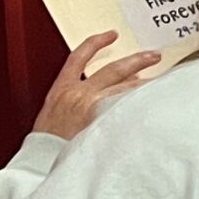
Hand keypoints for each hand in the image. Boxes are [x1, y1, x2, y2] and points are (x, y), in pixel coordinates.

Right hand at [34, 32, 160, 140]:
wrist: (39, 164)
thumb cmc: (46, 146)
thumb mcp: (51, 115)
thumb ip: (74, 101)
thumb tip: (104, 94)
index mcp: (61, 90)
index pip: (79, 57)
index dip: (96, 43)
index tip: (111, 35)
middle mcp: (78, 95)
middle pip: (114, 69)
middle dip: (137, 61)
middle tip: (154, 55)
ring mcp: (92, 109)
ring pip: (125, 88)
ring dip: (143, 85)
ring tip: (160, 82)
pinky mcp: (102, 124)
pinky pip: (126, 110)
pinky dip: (138, 107)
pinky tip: (151, 106)